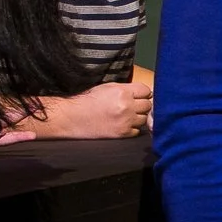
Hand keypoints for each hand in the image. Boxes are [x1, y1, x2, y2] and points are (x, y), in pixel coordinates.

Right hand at [21, 79, 154, 140]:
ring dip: (138, 117)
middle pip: (148, 105)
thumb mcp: (107, 87)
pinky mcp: (122, 133)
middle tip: (133, 106)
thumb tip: (143, 92)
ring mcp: (125, 121)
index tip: (138, 95)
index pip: (146, 90)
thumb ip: (126, 89)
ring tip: (126, 116)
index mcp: (122, 92)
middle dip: (142, 105)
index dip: (143, 93)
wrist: (73, 118)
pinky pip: (137, 131)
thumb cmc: (88, 101)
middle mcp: (127, 106)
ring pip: (144, 118)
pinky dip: (132, 128)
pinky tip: (122, 125)